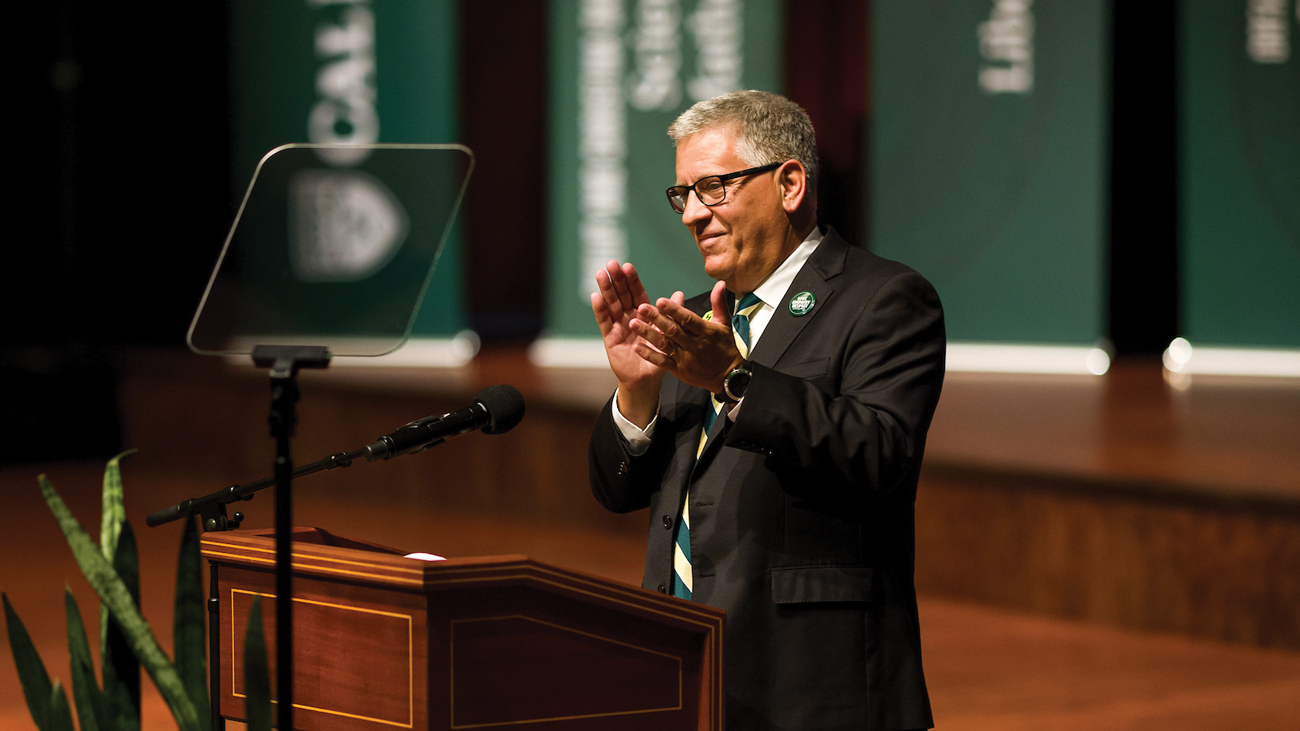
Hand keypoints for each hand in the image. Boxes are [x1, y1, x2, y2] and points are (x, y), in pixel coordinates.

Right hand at [591, 261, 665, 425]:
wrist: (647, 379)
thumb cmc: (658, 356)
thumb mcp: (667, 334)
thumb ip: (671, 314)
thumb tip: (680, 294)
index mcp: (643, 314)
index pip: (637, 293)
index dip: (632, 280)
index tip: (628, 266)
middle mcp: (629, 317)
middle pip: (622, 295)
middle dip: (617, 279)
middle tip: (611, 263)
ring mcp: (618, 326)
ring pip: (611, 305)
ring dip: (606, 290)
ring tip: (601, 274)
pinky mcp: (610, 338)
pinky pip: (604, 322)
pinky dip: (600, 310)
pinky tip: (596, 298)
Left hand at [630, 280, 745, 393]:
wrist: (728, 376)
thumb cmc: (725, 346)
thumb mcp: (725, 323)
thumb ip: (718, 303)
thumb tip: (720, 282)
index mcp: (706, 332)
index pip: (688, 319)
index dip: (675, 310)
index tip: (661, 301)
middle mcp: (695, 345)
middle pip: (673, 331)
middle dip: (656, 319)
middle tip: (641, 307)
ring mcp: (686, 359)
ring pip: (665, 345)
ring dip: (648, 334)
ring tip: (633, 324)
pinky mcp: (679, 371)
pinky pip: (662, 362)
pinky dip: (650, 355)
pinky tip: (637, 346)